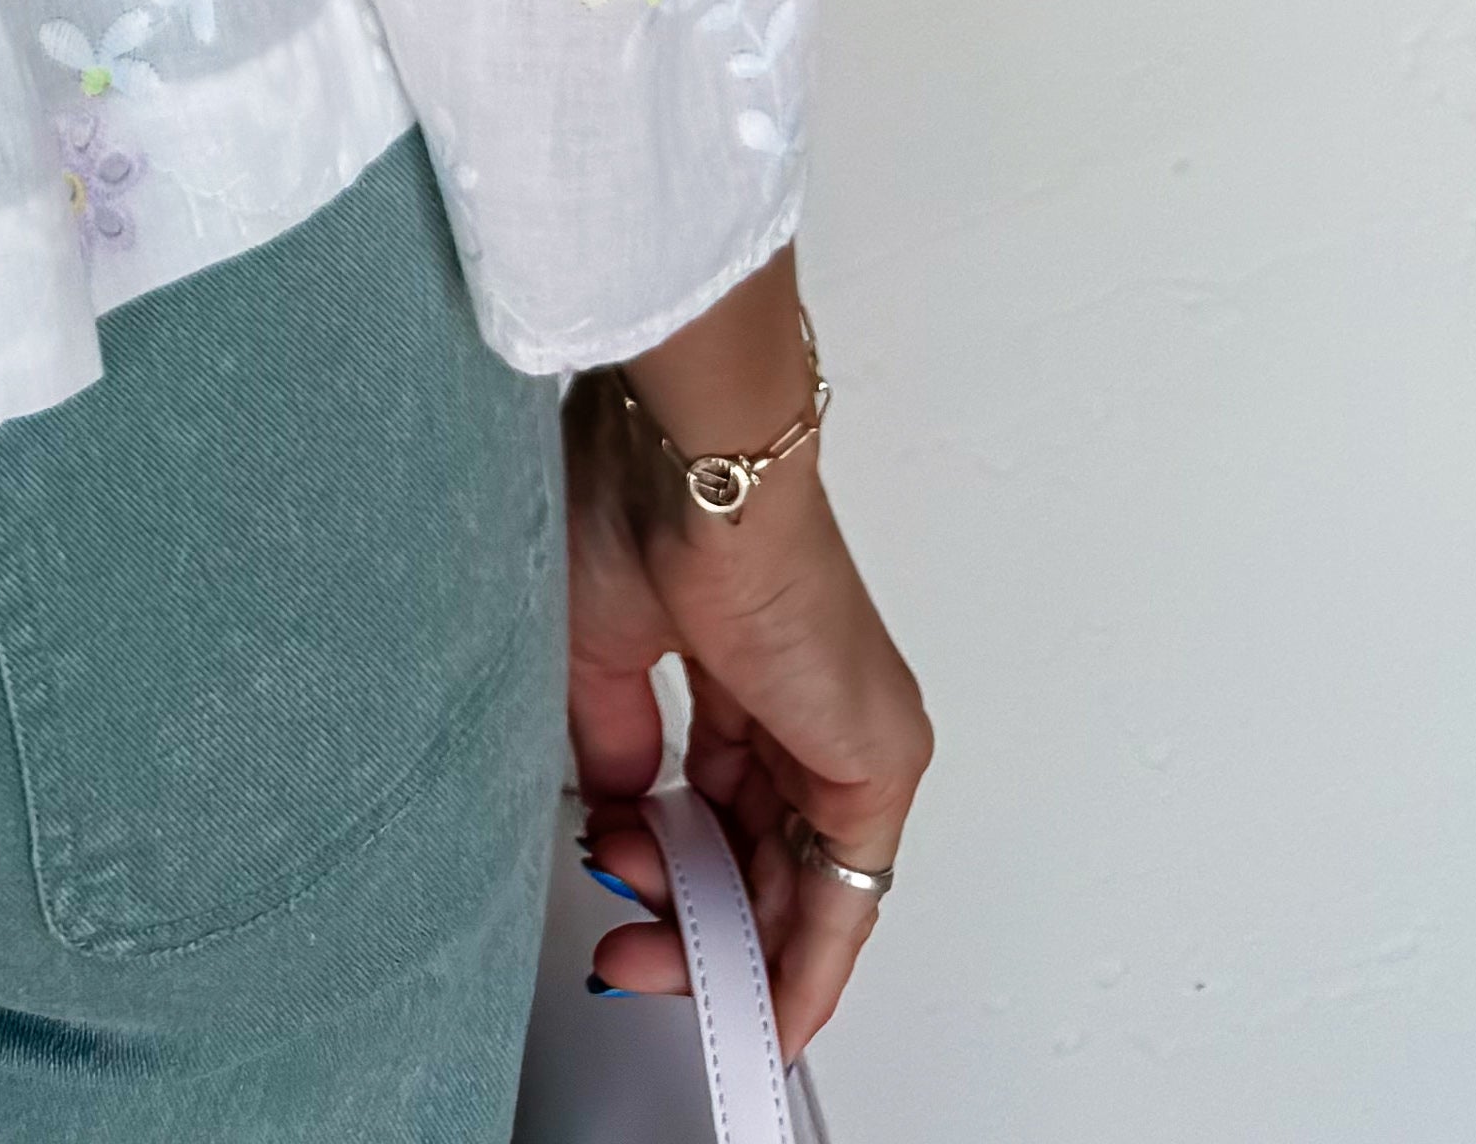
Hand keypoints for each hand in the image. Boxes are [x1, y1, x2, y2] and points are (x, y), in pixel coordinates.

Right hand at [564, 303, 931, 1059]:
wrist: (696, 465)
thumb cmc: (639, 507)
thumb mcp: (599, 650)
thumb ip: (617, 750)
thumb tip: (619, 822)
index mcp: (740, 662)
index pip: (718, 801)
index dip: (665, 863)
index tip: (618, 894)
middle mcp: (803, 704)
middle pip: (756, 854)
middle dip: (686, 918)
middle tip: (628, 951)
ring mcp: (846, 735)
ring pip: (796, 885)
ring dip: (723, 943)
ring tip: (652, 961)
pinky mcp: (877, 762)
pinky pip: (846, 896)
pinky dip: (805, 962)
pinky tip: (766, 1010)